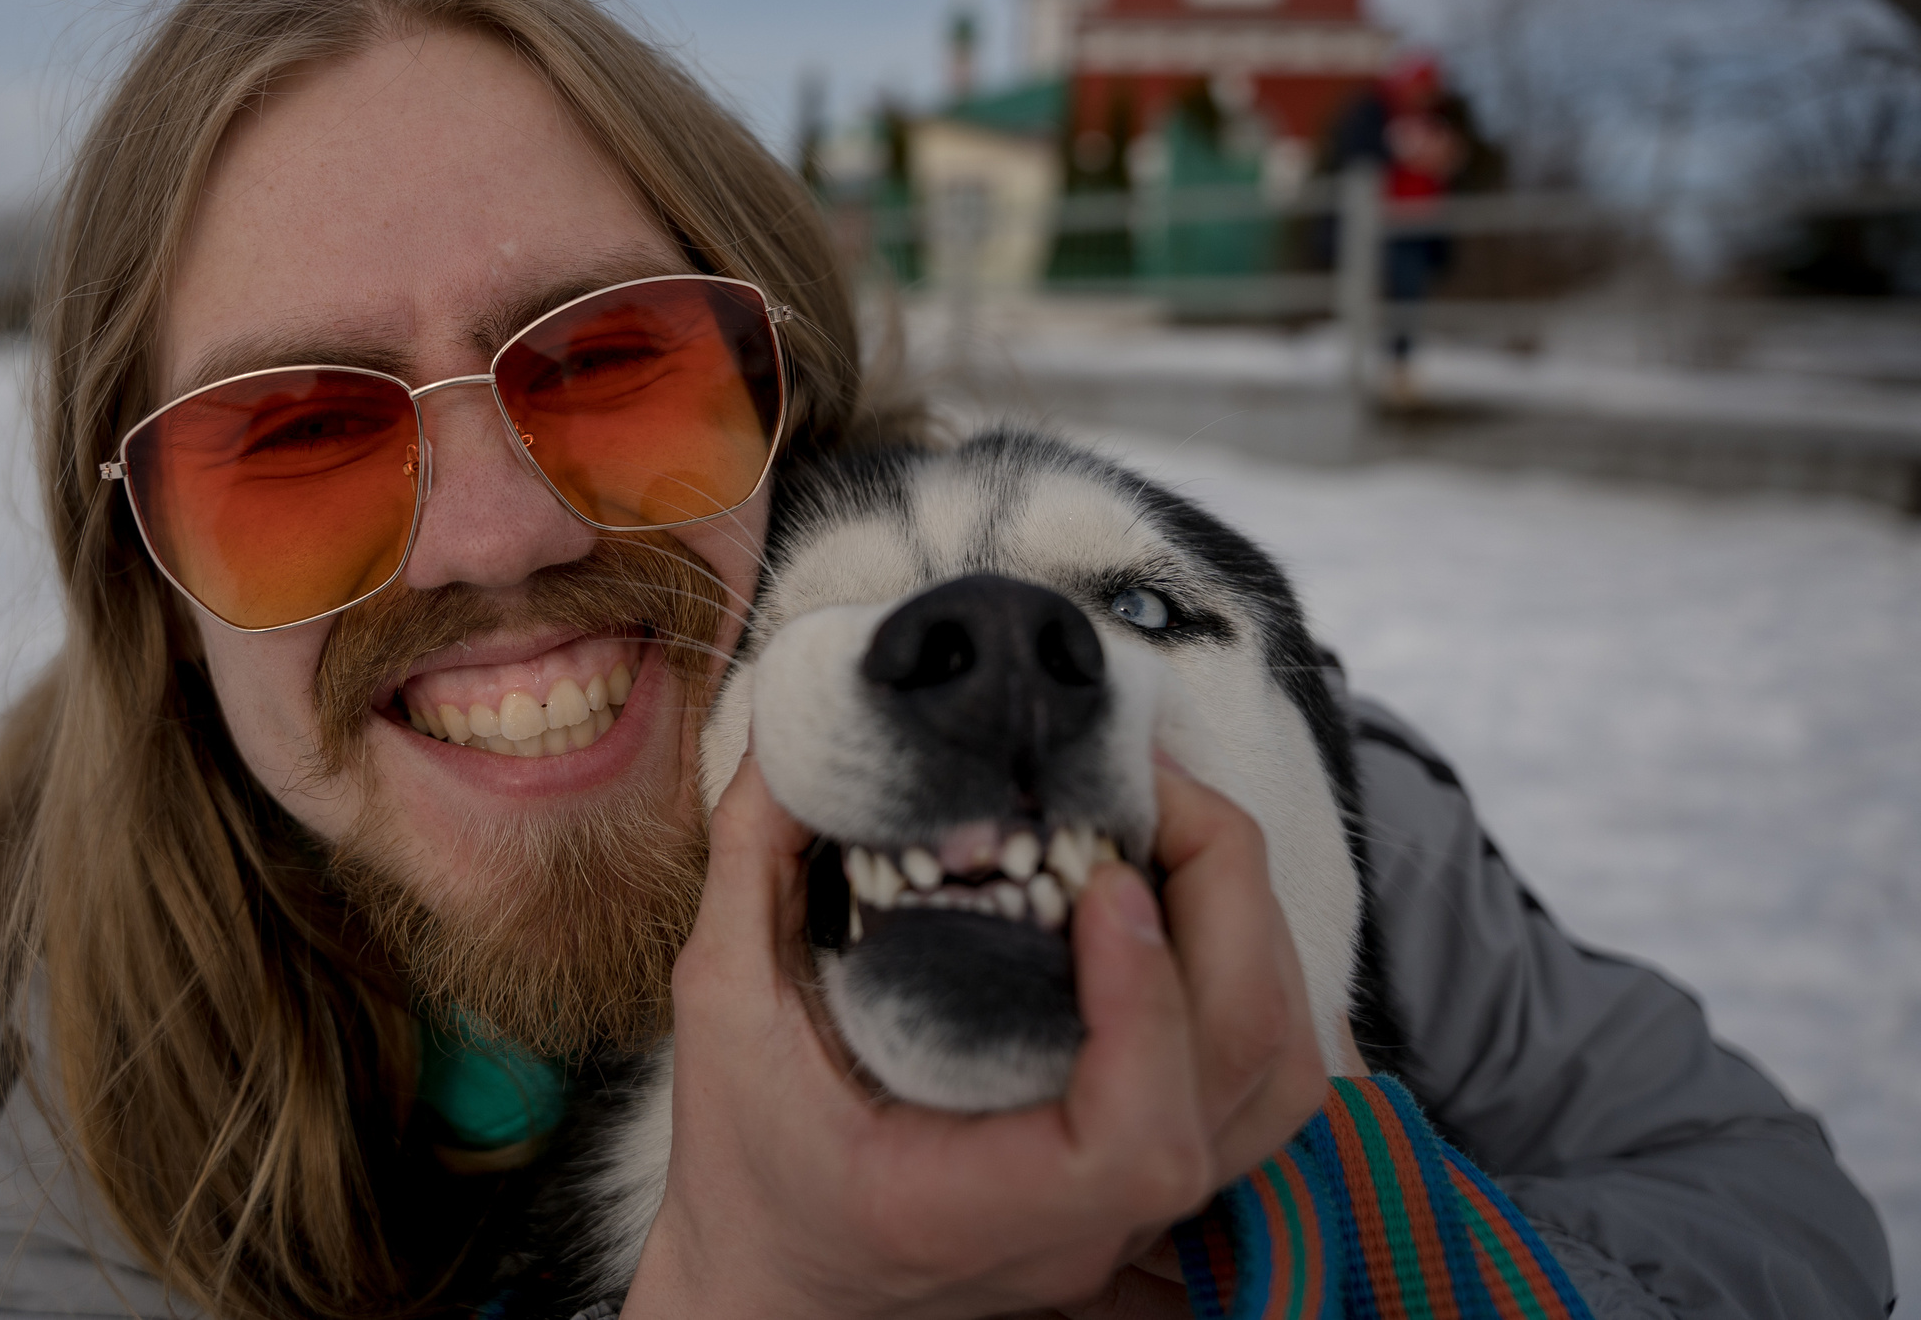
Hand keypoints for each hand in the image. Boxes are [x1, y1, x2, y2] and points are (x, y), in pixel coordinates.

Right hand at [622, 752, 1326, 1319]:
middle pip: (1244, 1074)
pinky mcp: (1157, 1182)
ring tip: (1173, 827)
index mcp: (968, 1204)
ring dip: (1255, 931)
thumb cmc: (747, 1169)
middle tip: (1145, 786)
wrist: (783, 1287)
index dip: (1148, 1006)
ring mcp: (1138, 1213)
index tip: (1102, 885)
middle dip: (1223, 896)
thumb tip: (795, 741)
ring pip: (1281, 1079)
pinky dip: (1266, 978)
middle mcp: (1082, 1227)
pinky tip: (1196, 900)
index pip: (1133, 1142)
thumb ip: (754, 872)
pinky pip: (1269, 1086)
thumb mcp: (724, 1015)